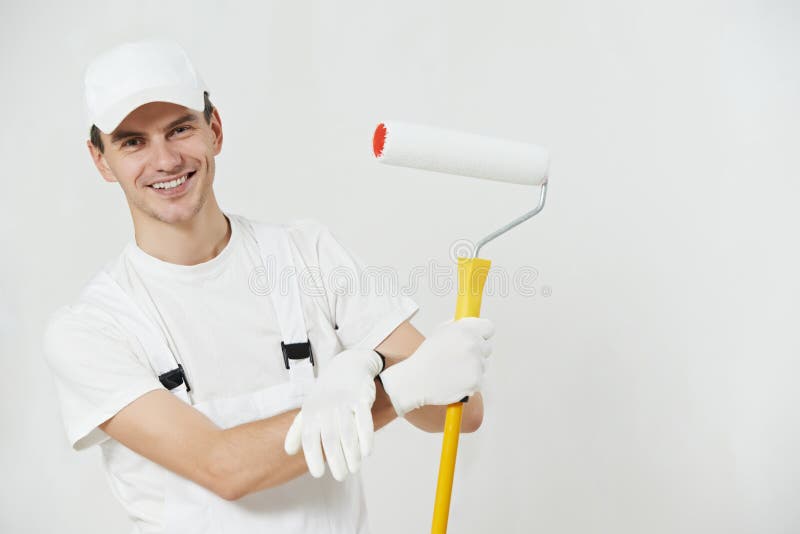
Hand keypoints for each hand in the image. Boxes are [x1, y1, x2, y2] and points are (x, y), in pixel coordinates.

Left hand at [284, 348, 382, 480]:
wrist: (347, 366)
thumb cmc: (325, 394)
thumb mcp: (309, 408)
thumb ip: (298, 430)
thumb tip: (289, 451)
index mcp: (311, 412)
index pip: (309, 438)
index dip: (312, 457)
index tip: (318, 474)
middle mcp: (326, 407)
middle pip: (330, 439)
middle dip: (336, 461)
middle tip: (341, 476)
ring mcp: (344, 402)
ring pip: (348, 432)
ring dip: (352, 454)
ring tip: (355, 469)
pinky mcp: (361, 398)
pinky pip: (364, 421)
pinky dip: (366, 438)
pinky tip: (366, 453)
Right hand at [379, 317, 493, 416]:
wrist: (416, 380)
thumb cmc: (426, 357)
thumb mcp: (440, 331)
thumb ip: (460, 326)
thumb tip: (473, 324)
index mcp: (466, 329)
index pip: (489, 327)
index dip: (483, 333)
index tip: (478, 337)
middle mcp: (473, 345)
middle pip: (487, 347)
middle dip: (477, 351)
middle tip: (459, 356)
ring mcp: (476, 363)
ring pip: (483, 364)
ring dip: (473, 367)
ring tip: (453, 369)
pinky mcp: (476, 381)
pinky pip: (480, 379)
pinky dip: (470, 381)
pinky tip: (456, 379)